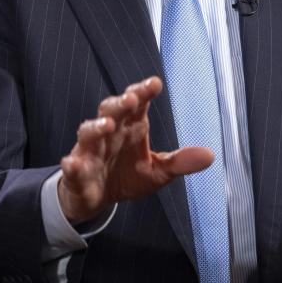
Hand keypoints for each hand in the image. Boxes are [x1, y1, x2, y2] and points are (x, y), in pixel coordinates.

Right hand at [57, 76, 213, 223]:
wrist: (97, 198)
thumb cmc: (126, 175)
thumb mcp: (157, 171)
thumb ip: (180, 162)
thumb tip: (210, 155)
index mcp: (130, 128)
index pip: (136, 104)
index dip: (143, 92)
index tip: (155, 84)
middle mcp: (109, 134)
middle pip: (111, 111)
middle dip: (120, 104)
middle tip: (131, 99)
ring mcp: (90, 152)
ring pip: (88, 133)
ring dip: (96, 128)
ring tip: (107, 126)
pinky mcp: (77, 173)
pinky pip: (72, 167)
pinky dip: (71, 164)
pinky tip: (72, 163)